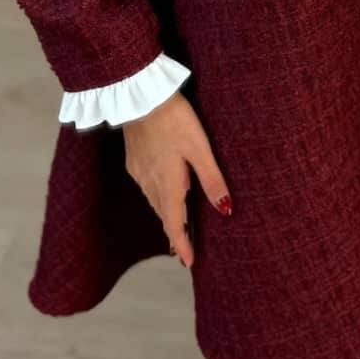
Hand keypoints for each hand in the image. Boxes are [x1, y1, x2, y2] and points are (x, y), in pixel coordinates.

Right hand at [122, 91, 231, 267]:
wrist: (139, 96)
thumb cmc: (175, 119)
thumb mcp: (200, 148)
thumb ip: (212, 179)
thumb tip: (226, 210)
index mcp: (168, 183)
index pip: (175, 225)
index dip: (182, 245)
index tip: (189, 262)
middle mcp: (150, 182)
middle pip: (164, 215)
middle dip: (176, 232)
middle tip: (186, 247)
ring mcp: (139, 171)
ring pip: (154, 201)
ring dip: (167, 214)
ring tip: (178, 223)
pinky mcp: (133, 159)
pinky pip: (146, 186)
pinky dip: (157, 195)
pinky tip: (163, 189)